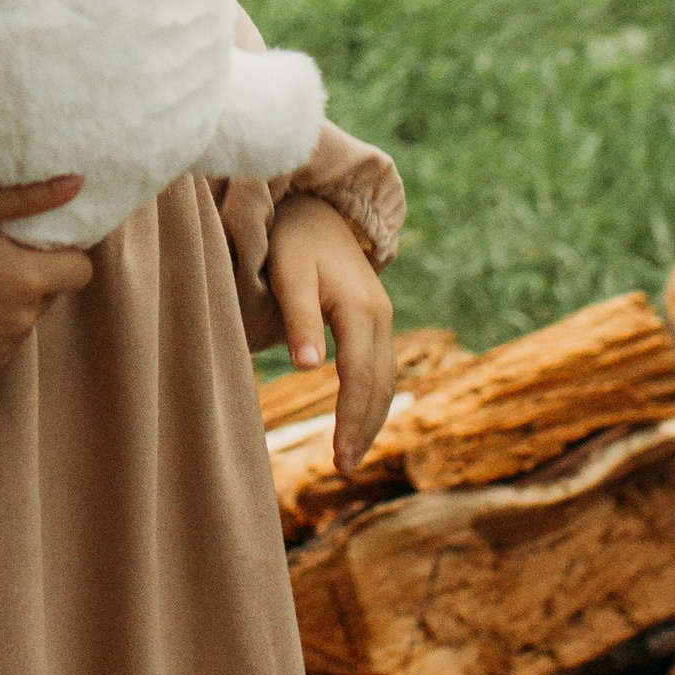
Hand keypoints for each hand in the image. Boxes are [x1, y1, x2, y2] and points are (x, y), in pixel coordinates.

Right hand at [0, 179, 93, 383]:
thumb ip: (30, 198)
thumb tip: (78, 184)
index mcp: (25, 281)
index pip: (80, 272)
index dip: (63, 255)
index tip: (31, 243)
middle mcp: (17, 324)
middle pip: (49, 297)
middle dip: (30, 278)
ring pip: (23, 324)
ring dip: (8, 307)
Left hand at [267, 193, 396, 475]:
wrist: (314, 205)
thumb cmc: (293, 238)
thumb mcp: (289, 272)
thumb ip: (298, 318)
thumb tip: (308, 368)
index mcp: (361, 309)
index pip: (360, 377)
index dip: (351, 420)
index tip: (339, 460)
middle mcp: (380, 315)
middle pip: (380, 384)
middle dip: (364, 428)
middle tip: (343, 469)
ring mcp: (381, 316)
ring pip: (385, 378)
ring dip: (371, 417)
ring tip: (350, 455)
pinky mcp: (372, 317)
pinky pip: (380, 366)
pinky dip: (372, 397)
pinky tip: (359, 419)